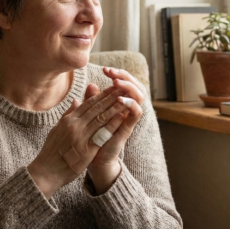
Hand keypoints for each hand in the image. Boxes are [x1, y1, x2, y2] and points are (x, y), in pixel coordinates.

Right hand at [27, 84, 130, 198]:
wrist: (46, 171)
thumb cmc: (51, 152)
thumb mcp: (57, 129)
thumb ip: (68, 114)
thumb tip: (76, 100)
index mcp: (68, 120)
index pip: (88, 103)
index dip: (101, 94)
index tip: (112, 88)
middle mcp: (74, 125)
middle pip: (96, 108)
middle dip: (111, 97)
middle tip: (122, 88)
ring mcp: (80, 137)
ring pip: (101, 118)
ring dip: (115, 108)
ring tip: (126, 100)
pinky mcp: (86, 150)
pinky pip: (102, 135)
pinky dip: (112, 125)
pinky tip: (121, 119)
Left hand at [86, 68, 146, 193]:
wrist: (94, 159)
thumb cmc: (92, 136)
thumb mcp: (90, 115)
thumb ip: (92, 100)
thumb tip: (91, 85)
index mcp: (119, 104)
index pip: (125, 83)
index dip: (118, 74)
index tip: (105, 69)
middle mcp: (127, 109)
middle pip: (135, 86)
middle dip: (125, 77)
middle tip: (112, 72)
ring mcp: (129, 118)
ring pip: (140, 97)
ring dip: (129, 87)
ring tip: (117, 82)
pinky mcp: (128, 128)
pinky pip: (136, 114)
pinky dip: (131, 104)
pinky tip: (120, 99)